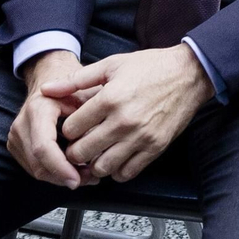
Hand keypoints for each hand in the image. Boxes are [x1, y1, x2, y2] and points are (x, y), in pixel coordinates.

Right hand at [9, 50, 91, 188]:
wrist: (52, 76)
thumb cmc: (74, 84)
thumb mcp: (87, 93)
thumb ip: (91, 116)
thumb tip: (98, 145)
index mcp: (38, 108)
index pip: (43, 147)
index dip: (61, 167)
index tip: (79, 179)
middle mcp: (22, 123)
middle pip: (38, 163)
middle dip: (64, 176)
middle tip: (91, 179)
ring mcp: (16, 135)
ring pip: (36, 169)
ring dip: (61, 177)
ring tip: (88, 176)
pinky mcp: (17, 145)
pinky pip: (34, 167)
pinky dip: (54, 173)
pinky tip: (75, 171)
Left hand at [40, 45, 214, 183]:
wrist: (190, 74)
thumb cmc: (152, 67)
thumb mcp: (112, 65)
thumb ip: (77, 80)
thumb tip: (48, 89)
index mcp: (109, 99)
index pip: (71, 129)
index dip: (68, 129)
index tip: (75, 127)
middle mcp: (123, 121)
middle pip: (81, 152)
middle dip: (75, 150)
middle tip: (80, 144)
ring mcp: (140, 137)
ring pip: (102, 167)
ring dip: (95, 163)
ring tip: (97, 153)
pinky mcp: (155, 147)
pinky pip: (127, 173)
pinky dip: (117, 171)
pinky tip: (117, 157)